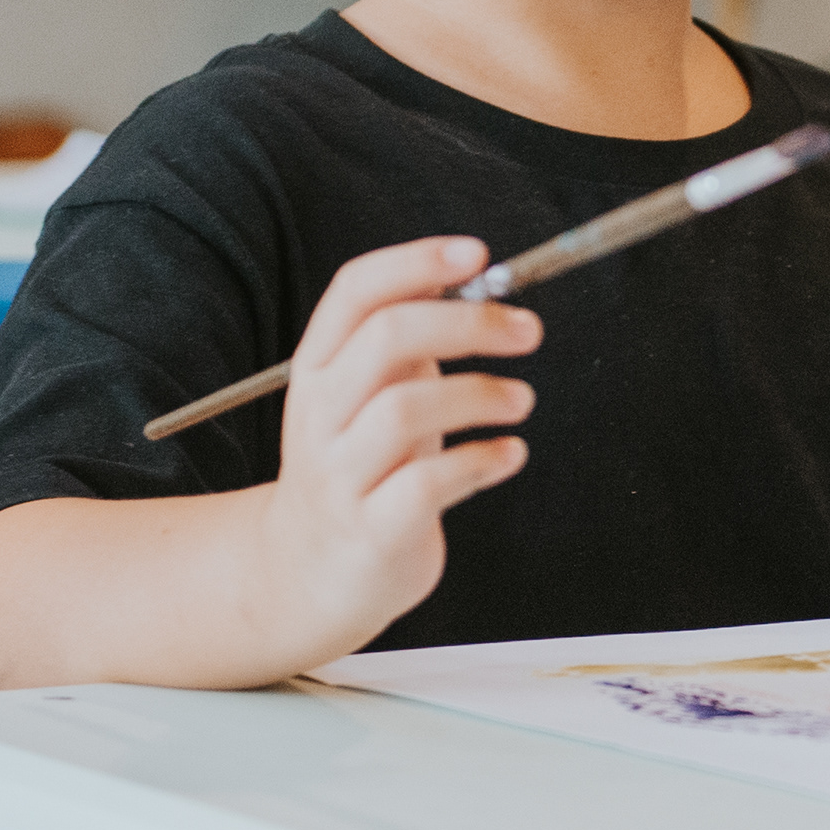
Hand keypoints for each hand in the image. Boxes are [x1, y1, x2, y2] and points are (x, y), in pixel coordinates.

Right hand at [251, 237, 539, 667]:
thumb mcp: (365, 397)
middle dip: (468, 323)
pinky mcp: (371, 530)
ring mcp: (340, 475)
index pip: (355, 291)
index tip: (479, 254)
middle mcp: (320, 415)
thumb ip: (406, 346)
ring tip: (521, 399)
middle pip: (387, 339)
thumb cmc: (358, 468)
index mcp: (318, 368)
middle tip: (527, 330)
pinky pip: (428, 484)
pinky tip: (510, 454)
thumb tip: (478, 285)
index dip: (417, 261)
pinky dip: (481, 461)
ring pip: (404, 409)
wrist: (302, 576)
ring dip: (480, 395)